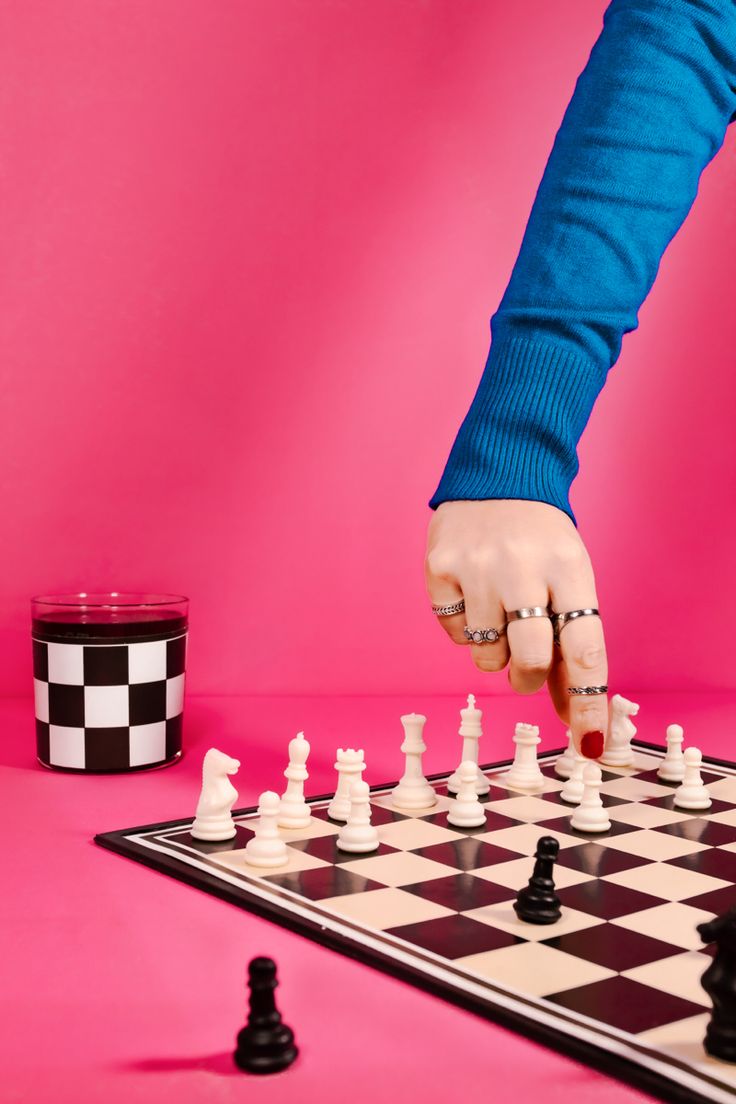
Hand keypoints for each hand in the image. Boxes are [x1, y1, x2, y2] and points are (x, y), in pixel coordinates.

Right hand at [425, 499, 607, 757]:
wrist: (498, 478)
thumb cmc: (541, 542)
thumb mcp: (569, 578)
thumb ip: (569, 643)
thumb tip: (571, 713)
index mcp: (569, 567)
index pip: (584, 647)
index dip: (587, 702)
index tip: (588, 742)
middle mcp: (523, 566)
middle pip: (530, 658)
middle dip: (529, 677)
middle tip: (526, 667)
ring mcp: (478, 566)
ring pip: (486, 653)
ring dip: (495, 649)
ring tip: (498, 610)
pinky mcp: (439, 567)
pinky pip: (454, 632)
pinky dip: (466, 627)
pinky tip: (474, 595)